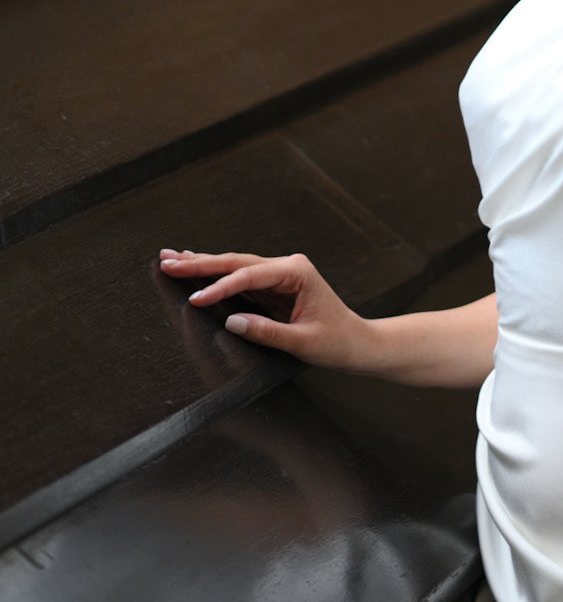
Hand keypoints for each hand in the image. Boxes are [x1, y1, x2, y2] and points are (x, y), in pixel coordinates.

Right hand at [157, 249, 371, 370]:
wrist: (356, 343)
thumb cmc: (336, 341)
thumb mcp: (302, 341)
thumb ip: (267, 332)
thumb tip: (231, 322)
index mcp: (296, 272)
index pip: (249, 276)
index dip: (220, 287)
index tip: (196, 300)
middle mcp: (287, 266)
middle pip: (237, 262)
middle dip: (200, 263)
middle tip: (167, 261)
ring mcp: (279, 274)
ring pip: (235, 266)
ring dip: (203, 264)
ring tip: (171, 258)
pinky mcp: (273, 286)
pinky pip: (239, 278)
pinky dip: (216, 274)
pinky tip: (196, 267)